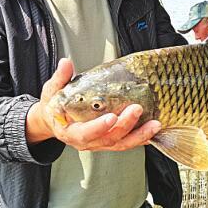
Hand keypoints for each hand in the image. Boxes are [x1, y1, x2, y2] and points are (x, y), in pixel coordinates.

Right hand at [26, 58, 160, 150]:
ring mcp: (99, 144)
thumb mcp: (52, 91)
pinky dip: (141, 138)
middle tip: (137, 109)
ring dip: (139, 135)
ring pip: (121, 144)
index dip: (99, 127)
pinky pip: (126, 143)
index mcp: (70, 132)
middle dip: (125, 125)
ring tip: (155, 124)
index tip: (111, 117)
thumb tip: (66, 63)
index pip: (85, 133)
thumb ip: (60, 78)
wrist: (54, 122)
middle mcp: (86, 142)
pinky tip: (153, 131)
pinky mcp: (109, 142)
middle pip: (109, 138)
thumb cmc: (54, 107)